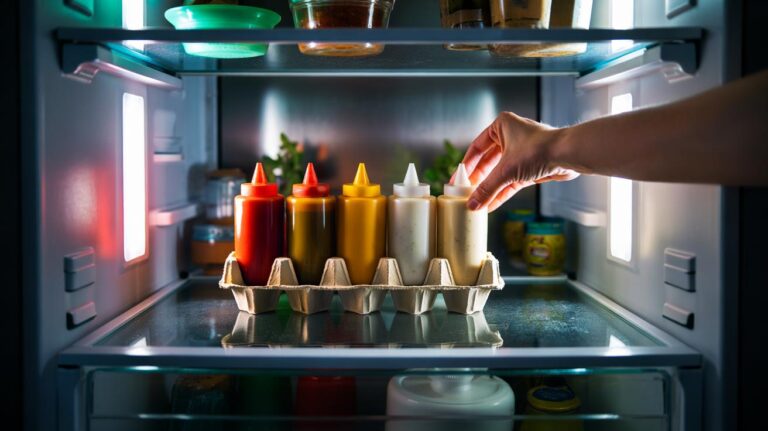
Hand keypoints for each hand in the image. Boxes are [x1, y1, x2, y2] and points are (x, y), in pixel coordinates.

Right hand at [462, 112, 579, 211]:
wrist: (568, 154)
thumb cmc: (539, 149)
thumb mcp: (506, 170)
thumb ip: (487, 188)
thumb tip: (472, 203)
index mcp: (501, 126)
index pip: (477, 148)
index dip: (466, 166)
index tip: (457, 180)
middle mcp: (511, 137)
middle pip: (487, 162)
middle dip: (478, 180)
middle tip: (465, 193)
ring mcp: (521, 153)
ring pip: (500, 173)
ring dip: (490, 189)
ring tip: (477, 203)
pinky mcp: (530, 168)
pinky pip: (511, 182)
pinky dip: (501, 192)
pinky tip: (491, 205)